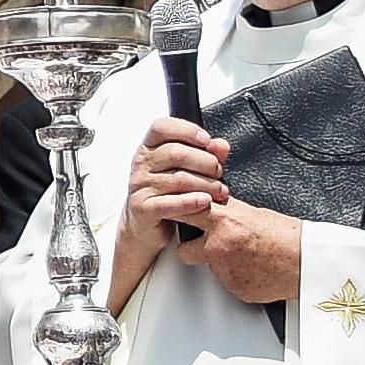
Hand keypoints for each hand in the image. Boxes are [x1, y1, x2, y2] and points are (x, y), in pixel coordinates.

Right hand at [109, 117, 230, 314]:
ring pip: (175, 176)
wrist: (144, 237)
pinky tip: (206, 205)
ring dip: (203, 183)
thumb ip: (205, 157)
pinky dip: (189, 202)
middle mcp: (140, 167)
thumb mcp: (186, 175)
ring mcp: (138, 189)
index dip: (187, 130)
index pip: (162, 126)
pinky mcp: (142, 213)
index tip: (210, 140)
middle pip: (175, 151)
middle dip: (204, 161)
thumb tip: (225, 145)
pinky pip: (167, 202)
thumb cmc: (167, 202)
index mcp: (149, 151)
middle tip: (222, 173)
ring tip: (220, 193)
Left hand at [175, 198, 301, 303]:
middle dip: (190, 249)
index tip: (170, 216)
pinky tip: (254, 269)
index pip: (186, 215)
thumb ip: (228, 212)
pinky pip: (228, 282)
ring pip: (210, 269)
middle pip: (184, 251)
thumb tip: (212, 209)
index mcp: (224, 222)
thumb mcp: (253, 212)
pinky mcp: (234, 289)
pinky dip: (237, 277)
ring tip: (247, 256)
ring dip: (221, 264)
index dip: (177, 216)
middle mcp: (219, 246)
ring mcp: (225, 271)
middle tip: (203, 245)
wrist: (304, 260)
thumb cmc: (285, 234)